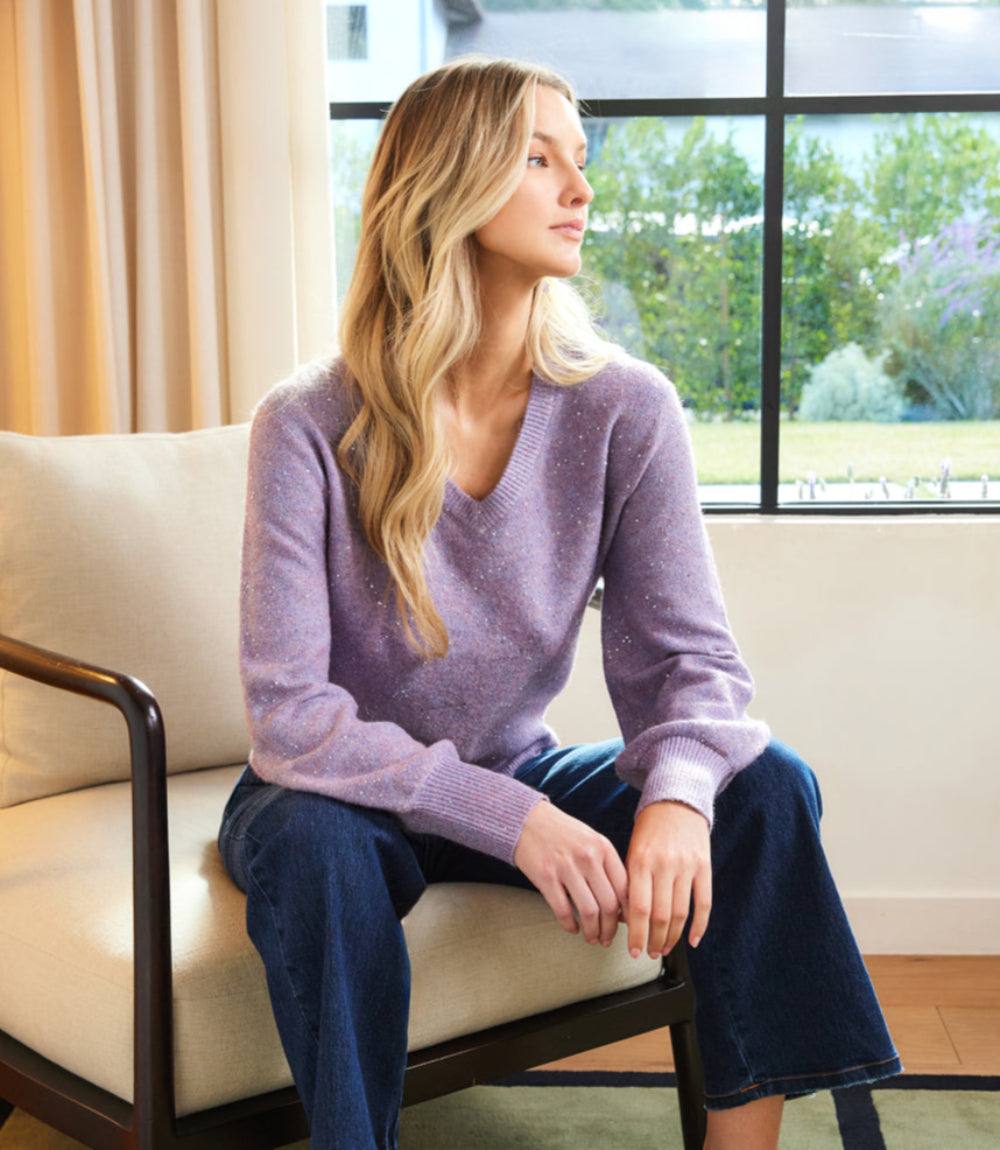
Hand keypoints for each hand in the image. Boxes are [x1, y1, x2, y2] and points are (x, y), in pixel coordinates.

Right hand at [513, 800, 629, 946]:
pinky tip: (572, 928)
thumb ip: (607, 865)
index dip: (627, 912)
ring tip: (592, 937)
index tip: (626, 924)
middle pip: (609, 904)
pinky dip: (570, 925)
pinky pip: (563, 911)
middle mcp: (588, 857)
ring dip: (592, 932)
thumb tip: (620, 902)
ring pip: (589, 912)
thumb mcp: (591, 840)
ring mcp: (566, 867)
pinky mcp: (546, 877)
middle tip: (607, 938)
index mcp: (603, 847)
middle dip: (610, 929)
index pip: (625, 888)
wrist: (527, 820)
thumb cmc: (561, 832)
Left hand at [624, 800, 711, 959]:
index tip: (633, 951)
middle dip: (653, 940)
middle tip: (649, 953)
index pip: (638, 908)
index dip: (636, 935)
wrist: (677, 800)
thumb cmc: (650, 828)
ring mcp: (686, 866)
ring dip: (672, 937)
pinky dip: (700, 926)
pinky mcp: (704, 866)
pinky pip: (704, 903)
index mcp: (640, 860)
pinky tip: (693, 940)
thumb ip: (630, 882)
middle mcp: (664, 864)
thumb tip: (627, 918)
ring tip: (664, 948)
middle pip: (660, 915)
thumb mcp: (631, 850)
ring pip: (681, 913)